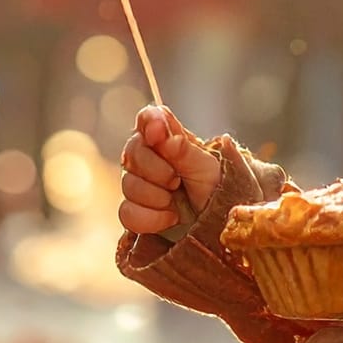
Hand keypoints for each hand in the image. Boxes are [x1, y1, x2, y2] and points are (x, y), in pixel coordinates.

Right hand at [118, 105, 221, 234]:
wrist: (215, 224)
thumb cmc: (214, 190)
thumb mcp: (205, 167)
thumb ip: (181, 148)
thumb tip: (159, 128)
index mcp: (165, 138)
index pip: (147, 118)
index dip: (149, 123)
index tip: (157, 133)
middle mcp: (146, 157)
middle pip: (132, 154)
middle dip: (158, 171)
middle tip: (177, 180)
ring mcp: (136, 184)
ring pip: (128, 185)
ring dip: (157, 197)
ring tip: (175, 202)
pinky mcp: (133, 211)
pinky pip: (127, 212)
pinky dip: (151, 218)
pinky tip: (169, 217)